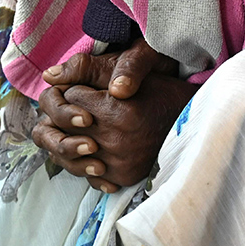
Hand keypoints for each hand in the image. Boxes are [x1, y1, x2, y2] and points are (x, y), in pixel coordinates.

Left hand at [31, 40, 197, 191]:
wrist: (195, 124)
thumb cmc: (163, 91)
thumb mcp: (133, 71)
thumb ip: (91, 69)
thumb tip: (49, 75)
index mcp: (119, 111)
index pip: (70, 97)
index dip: (74, 88)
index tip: (86, 87)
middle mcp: (117, 140)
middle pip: (66, 125)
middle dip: (68, 111)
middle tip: (82, 105)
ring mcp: (119, 162)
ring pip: (70, 151)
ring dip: (71, 136)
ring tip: (85, 125)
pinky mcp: (122, 177)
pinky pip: (86, 171)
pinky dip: (84, 159)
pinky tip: (94, 145)